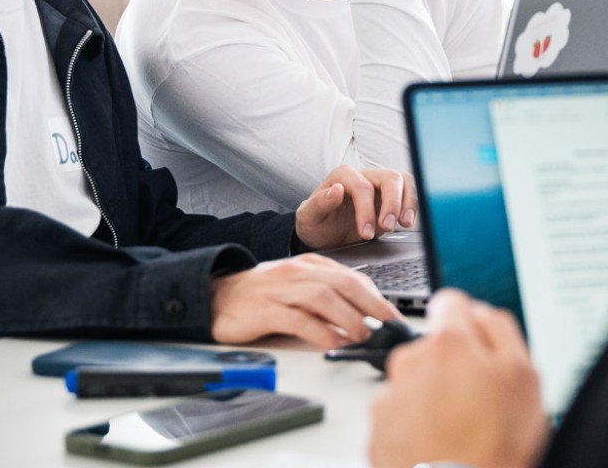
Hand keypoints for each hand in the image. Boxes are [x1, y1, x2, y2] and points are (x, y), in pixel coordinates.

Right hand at [209, 253, 397, 348]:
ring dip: (349, 318)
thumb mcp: (297, 289)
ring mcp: (279, 289)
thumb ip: (326, 298)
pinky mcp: (264, 309)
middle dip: (372, 305)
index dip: (377, 296)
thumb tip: (362, 317)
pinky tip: (332, 342)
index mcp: (308, 265)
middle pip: (343, 283)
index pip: (352, 276)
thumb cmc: (259, 298)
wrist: (213, 298)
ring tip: (364, 336)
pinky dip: (319, 331)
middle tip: (389, 325)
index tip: (393, 316)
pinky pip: (297, 319)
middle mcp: (296, 272)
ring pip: (323, 297)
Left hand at [295, 165, 416, 249]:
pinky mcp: (390, 198)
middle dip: (392, 203)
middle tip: (388, 227)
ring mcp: (379, 186)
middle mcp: (364, 176)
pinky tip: (407, 222)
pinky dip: (412, 206)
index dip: (367, 210)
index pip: (362, 187)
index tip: (365, 233)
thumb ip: (320, 203)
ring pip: (403, 181)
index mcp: (343, 176)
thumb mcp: (309, 217)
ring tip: (404, 224)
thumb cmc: (316, 223)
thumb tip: (336, 190)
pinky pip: (409, 193)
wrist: (324, 235)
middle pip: (389, 177)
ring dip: (407, 202)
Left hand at [369, 289, 547, 467]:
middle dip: (450, 365)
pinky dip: (413, 426)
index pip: (451, 302)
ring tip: (457, 429)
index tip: (476, 345)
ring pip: (413, 381)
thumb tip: (480, 311)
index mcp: (449, 343)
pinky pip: (397, 416)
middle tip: (475, 400)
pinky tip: (437, 443)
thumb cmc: (495, 445)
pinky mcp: (378, 431)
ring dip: (430, 396)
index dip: (468, 323)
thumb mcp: (525, 376)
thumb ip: (500, 329)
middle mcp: (411, 362)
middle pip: (431, 347)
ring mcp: (390, 398)